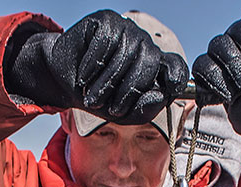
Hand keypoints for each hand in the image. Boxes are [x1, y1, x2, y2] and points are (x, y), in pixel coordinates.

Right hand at [6, 10, 188, 124]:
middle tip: (111, 109)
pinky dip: (93, 64)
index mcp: (154, 67)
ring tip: (92, 96)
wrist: (64, 82)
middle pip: (150, 61)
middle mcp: (144, 44)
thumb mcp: (124, 113)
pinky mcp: (108, 20)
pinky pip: (106, 41)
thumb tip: (161, 96)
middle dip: (129, 90)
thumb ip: (145, 109)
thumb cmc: (98, 96)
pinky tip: (84, 75)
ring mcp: (127, 30)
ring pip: (126, 53)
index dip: (176, 77)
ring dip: (106, 82)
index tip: (170, 88)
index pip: (176, 66)